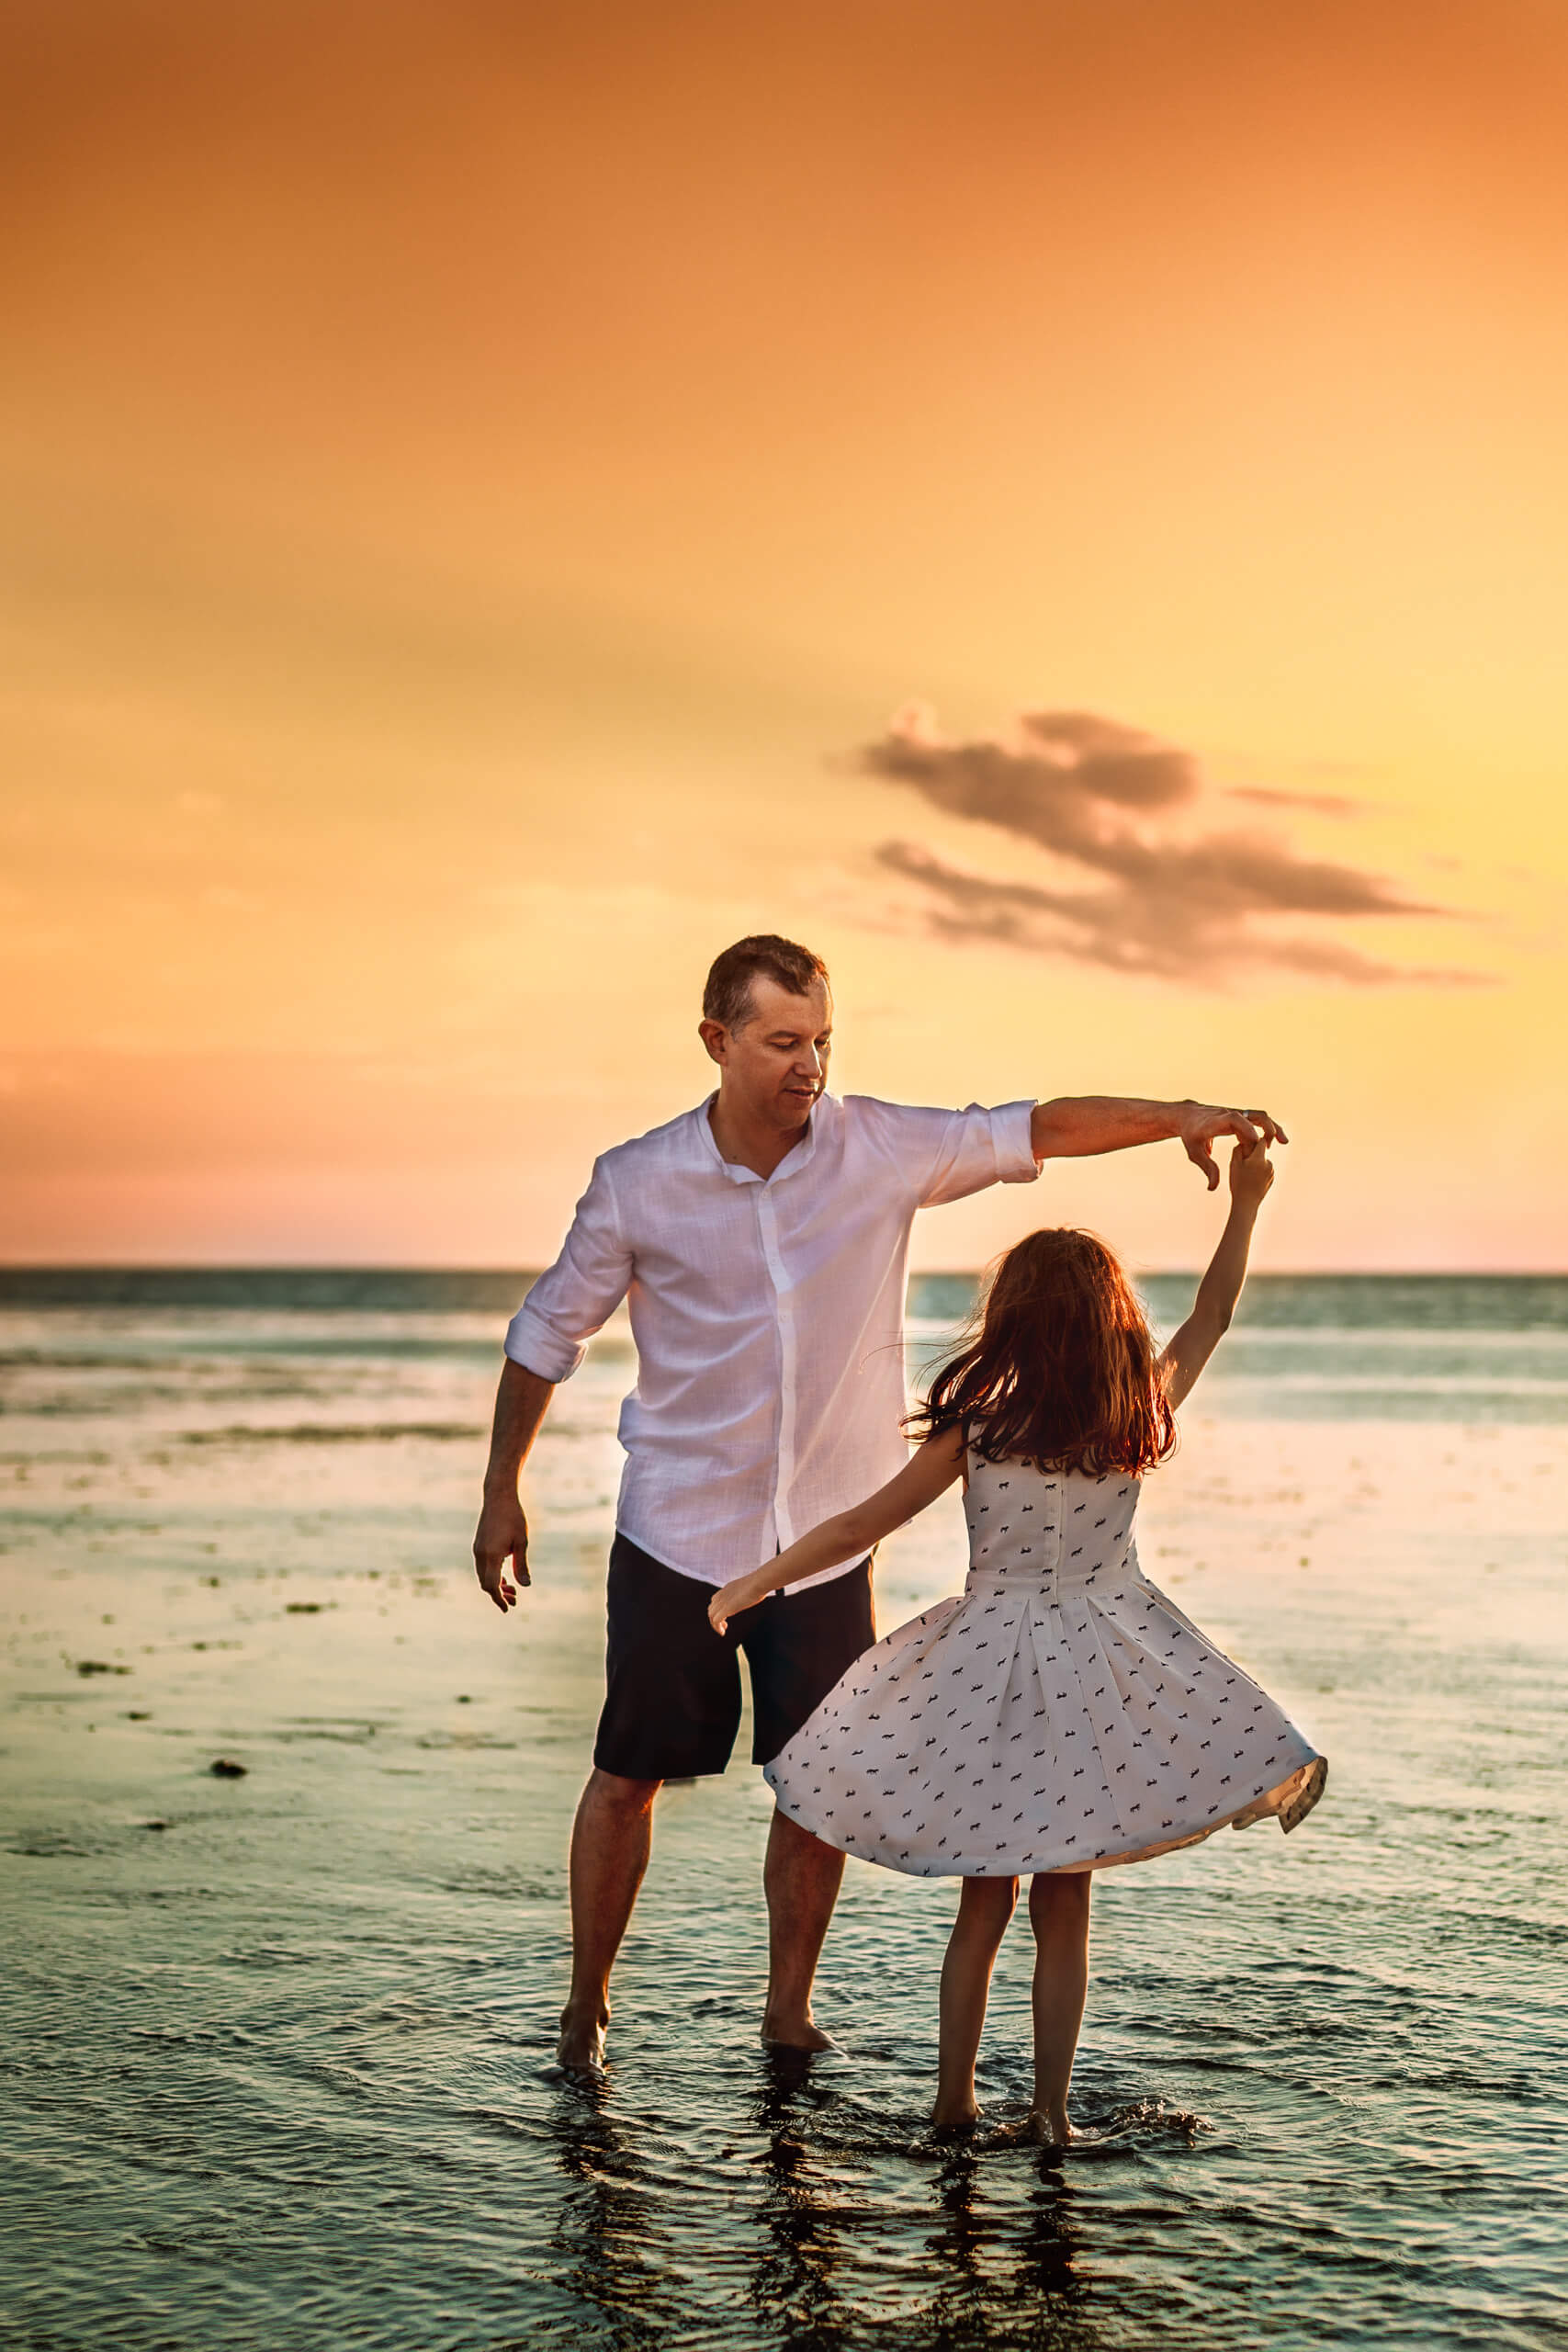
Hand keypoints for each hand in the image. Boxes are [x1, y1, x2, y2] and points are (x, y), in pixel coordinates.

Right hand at [472, 1490, 529, 1612]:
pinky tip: (504, 1576)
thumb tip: (525, 1586)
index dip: (499, 1599)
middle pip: (485, 1583)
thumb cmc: (514, 1517)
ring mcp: (478, 1549)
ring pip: (483, 1576)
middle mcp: (481, 1554)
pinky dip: (492, 1575)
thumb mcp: (522, 1542)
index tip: (508, 1608)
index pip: (491, 1585)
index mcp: (491, 1555)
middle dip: (499, 1594)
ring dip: (495, 1585)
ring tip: (512, 1589)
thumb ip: (522, 1565)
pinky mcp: (479, 1545)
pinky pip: (482, 1567)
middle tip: (515, 1599)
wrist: (498, 1497)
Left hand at [708, 1571, 769, 1635]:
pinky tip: (723, 1633)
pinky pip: (716, 1620)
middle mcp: (722, 1594)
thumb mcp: (751, 1586)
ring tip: (723, 1631)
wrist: (759, 1582)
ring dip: (715, 1625)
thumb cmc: (760, 1584)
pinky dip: (717, 1628)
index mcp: (727, 1588)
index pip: (714, 1599)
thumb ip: (750, 1590)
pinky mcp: (726, 1608)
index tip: (726, 1616)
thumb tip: (761, 1590)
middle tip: (725, 1625)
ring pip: (711, 1615)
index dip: (717, 1609)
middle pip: (711, 1608)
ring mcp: (723, 1601)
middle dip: (715, 1618)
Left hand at [1179, 1102, 1287, 1190]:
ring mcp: (1237, 1114)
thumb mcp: (1195, 1153)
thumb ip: (1207, 1169)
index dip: (1246, 1129)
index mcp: (1217, 1121)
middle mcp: (1230, 1114)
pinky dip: (1267, 1128)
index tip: (1256, 1141)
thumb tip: (1213, 1188)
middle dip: (1267, 1126)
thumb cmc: (1190, 1135)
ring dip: (1272, 1127)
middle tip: (1275, 1143)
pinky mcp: (1241, 1117)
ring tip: (1283, 1141)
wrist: (1188, 1117)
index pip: (1234, 1120)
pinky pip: (1257, 1120)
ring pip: (1259, 1116)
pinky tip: (1273, 1141)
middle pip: (1253, 1114)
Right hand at [1228, 1137, 1275, 1205]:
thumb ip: (1238, 1149)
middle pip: (1261, 1152)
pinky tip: (1251, 1180)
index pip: (1261, 1140)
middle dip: (1253, 1154)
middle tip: (1242, 1163)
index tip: (1246, 1143)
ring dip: (1256, 1163)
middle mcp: (1268, 1164)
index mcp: (1259, 1159)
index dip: (1253, 1140)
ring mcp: (1272, 1172)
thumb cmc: (1238, 1183)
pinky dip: (1259, 1172)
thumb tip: (1244, 1141)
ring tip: (1246, 1174)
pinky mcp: (1272, 1179)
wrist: (1246, 1203)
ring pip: (1263, 1161)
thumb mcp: (1233, 1164)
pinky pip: (1265, 1170)